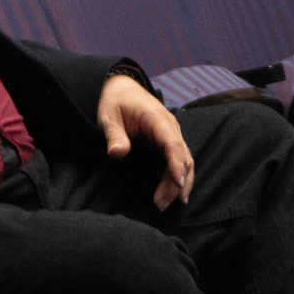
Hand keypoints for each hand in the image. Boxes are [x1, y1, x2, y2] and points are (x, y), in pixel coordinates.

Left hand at [97, 74, 193, 209]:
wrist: (122, 89)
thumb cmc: (115, 102)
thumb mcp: (109, 117)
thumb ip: (114, 135)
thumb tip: (117, 153)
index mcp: (156, 118)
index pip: (171, 143)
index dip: (176, 163)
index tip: (177, 182)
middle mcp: (170, 126)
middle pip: (181, 156)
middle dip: (176, 182)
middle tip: (160, 205)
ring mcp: (172, 133)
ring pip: (185, 160)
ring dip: (181, 182)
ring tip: (170, 204)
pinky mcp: (169, 140)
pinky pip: (180, 159)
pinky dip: (182, 175)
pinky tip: (179, 193)